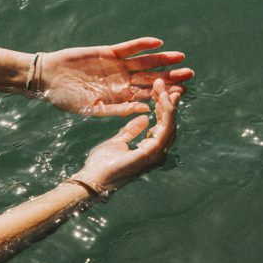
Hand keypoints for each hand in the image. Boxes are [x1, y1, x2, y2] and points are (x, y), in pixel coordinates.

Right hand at [39, 38, 192, 116]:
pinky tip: (157, 43)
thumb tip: (144, 112)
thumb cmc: (67, 99)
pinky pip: (129, 48)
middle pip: (151, 78)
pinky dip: (142, 45)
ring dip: (161, 59)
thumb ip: (118, 109)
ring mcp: (116, 66)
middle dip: (170, 76)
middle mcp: (121, 81)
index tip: (183, 94)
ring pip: (144, 62)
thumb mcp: (93, 109)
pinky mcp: (108, 53)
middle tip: (190, 74)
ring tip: (180, 57)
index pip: (148, 96)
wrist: (48, 79)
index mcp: (120, 98)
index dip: (165, 95)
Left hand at [71, 80, 177, 194]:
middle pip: (168, 124)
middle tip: (163, 83)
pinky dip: (166, 113)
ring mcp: (156, 154)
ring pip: (170, 125)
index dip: (160, 107)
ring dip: (168, 104)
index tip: (158, 90)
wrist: (93, 178)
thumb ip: (131, 130)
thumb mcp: (117, 141)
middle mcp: (156, 152)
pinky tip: (162, 100)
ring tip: (163, 87)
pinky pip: (165, 129)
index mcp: (148, 150)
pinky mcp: (152, 153)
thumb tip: (144, 118)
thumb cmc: (101, 164)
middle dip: (167, 102)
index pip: (160, 125)